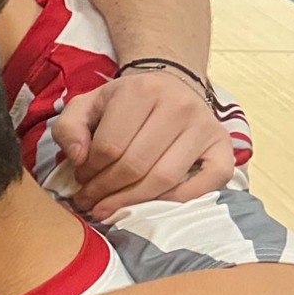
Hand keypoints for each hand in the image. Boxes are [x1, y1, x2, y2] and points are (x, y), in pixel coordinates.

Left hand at [52, 67, 234, 221]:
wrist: (168, 86)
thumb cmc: (124, 103)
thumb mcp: (87, 105)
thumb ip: (69, 128)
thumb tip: (79, 159)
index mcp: (141, 91)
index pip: (109, 147)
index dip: (89, 171)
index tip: (80, 179)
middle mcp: (178, 105)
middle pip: (136, 166)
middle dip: (106, 191)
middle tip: (90, 201)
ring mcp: (205, 125)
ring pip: (165, 178)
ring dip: (132, 201)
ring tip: (109, 208)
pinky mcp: (223, 145)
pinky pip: (210, 180)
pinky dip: (182, 198)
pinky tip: (154, 204)